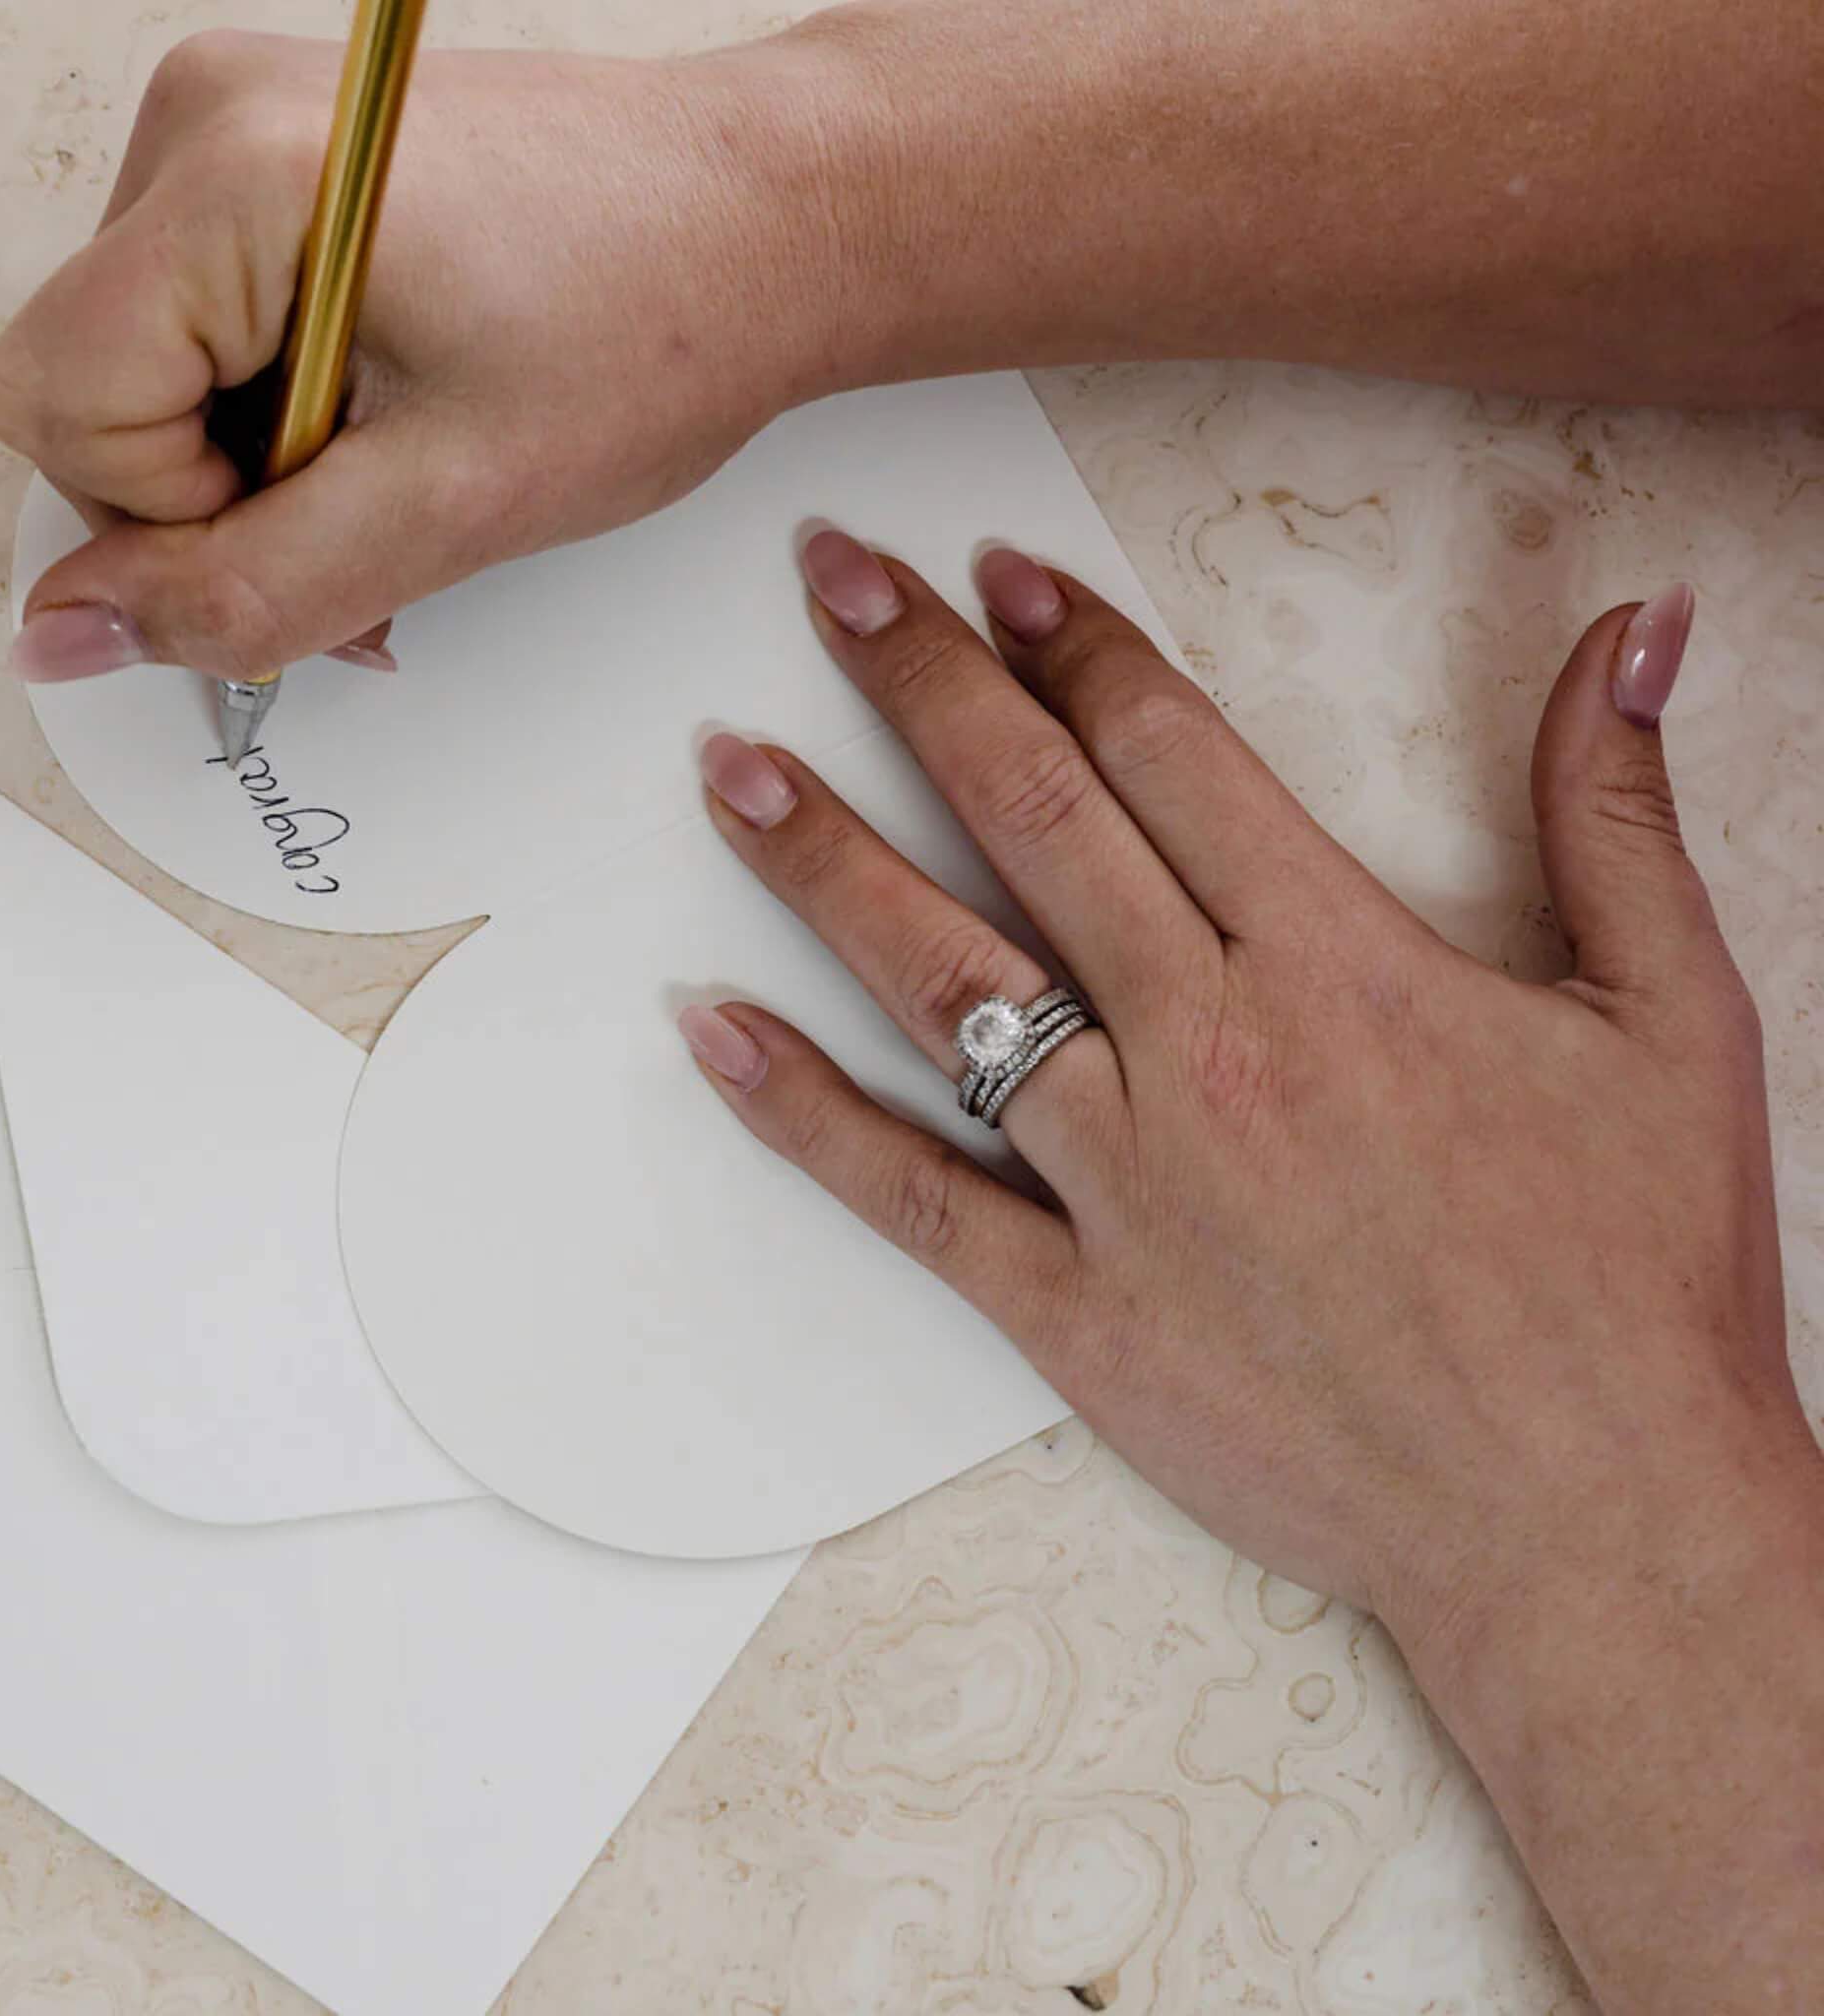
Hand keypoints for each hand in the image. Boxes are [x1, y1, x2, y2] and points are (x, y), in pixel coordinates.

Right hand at [0, 31, 842, 682]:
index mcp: (231, 175)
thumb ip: (244, 590)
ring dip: (262, 464)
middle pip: (87, 385)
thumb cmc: (659, 325)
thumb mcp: (450, 506)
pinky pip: (213, 326)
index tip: (318, 525)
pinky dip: (287, 408)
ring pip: (152, 369)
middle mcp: (208, 118)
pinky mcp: (285, 159)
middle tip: (380, 519)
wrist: (773, 224)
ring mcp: (243, 127)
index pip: (52, 405)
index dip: (170, 517)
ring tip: (409, 467)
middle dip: (218, 500)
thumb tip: (64, 635)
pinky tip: (398, 420)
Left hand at [680, 533, 1823, 2011]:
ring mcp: (1127, 1186)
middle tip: (829, 583)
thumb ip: (1616, 812)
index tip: (995, 573)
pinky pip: (912, 1198)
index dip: (1071, 643)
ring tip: (734, 771)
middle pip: (1031, 820)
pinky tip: (715, 1035)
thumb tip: (1633, 630)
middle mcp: (1210, 1051)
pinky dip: (801, 1116)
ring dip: (825, 862)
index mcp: (1341, 964)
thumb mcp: (1674, 1022)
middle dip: (919, 682)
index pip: (1166, 750)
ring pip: (943, 983)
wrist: (1587, 1523)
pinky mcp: (1078, 1315)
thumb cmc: (1633, 1282)